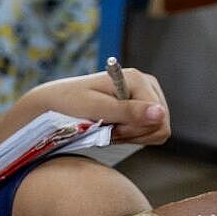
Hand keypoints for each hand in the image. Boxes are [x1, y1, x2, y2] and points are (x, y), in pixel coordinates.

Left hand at [19, 68, 169, 145]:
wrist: (55, 103)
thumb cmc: (69, 103)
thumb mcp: (96, 109)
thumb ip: (128, 112)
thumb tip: (161, 114)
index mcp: (138, 80)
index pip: (160, 119)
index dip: (134, 130)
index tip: (109, 126)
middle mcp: (147, 84)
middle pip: (160, 125)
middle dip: (132, 133)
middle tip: (106, 128)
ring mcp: (146, 96)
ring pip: (155, 131)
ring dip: (129, 135)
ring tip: (107, 127)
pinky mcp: (142, 107)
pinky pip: (149, 131)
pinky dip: (129, 135)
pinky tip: (112, 128)